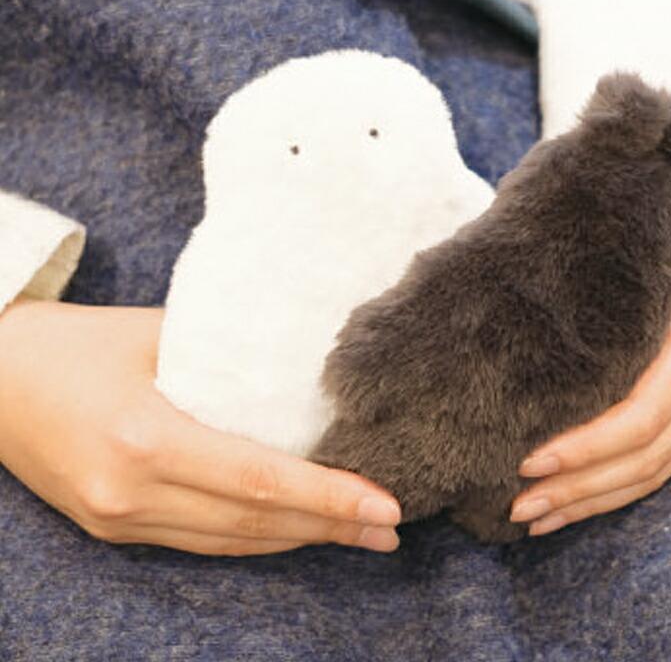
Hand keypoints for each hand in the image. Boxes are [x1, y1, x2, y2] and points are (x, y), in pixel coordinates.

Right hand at [0, 299, 400, 554]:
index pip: (260, 480)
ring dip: (299, 541)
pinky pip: (199, 542)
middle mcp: (133, 491)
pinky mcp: (112, 527)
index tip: (384, 506)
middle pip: (253, 522)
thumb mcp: (156, 332)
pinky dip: (253, 539)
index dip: (328, 497)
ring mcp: (120, 518)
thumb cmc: (76, 342)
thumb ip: (229, 353)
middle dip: (330, 528)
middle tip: (390, 528)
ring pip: (230, 542)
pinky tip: (293, 532)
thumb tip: (303, 367)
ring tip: (357, 537)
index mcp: (146, 437)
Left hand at [510, 234, 670, 534]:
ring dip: (591, 502)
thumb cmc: (667, 255)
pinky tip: (572, 505)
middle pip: (645, 459)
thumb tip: (511, 337)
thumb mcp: (638, 273)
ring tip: (535, 519)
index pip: (638, 419)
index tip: (527, 462)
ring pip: (654, 475)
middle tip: (518, 506)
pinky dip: (614, 492)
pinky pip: (661, 468)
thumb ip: (594, 310)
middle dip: (578, 489)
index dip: (583, 448)